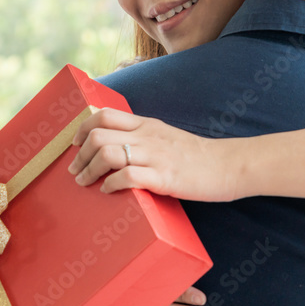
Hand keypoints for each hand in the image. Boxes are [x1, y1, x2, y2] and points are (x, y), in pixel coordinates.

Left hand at [67, 108, 242, 200]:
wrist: (229, 165)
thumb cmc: (197, 156)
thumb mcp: (166, 137)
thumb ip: (144, 137)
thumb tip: (118, 146)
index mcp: (147, 125)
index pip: (104, 115)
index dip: (83, 129)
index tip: (75, 145)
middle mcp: (147, 137)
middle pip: (98, 135)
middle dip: (80, 154)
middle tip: (75, 170)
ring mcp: (155, 156)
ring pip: (108, 153)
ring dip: (89, 170)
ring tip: (85, 182)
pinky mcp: (164, 177)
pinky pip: (127, 176)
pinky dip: (111, 184)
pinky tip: (108, 190)